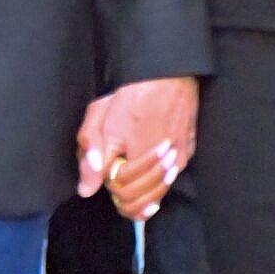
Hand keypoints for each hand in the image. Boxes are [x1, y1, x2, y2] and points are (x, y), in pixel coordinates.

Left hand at [77, 76, 197, 219]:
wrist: (168, 75)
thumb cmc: (133, 95)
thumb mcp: (100, 120)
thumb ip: (91, 156)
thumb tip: (86, 190)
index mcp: (136, 157)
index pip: (120, 191)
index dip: (109, 186)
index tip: (107, 174)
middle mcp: (162, 164)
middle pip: (139, 198)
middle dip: (123, 194)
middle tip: (116, 183)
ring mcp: (178, 160)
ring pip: (157, 194)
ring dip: (141, 195)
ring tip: (131, 188)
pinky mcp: (187, 153)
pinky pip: (171, 181)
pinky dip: (158, 186)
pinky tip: (150, 182)